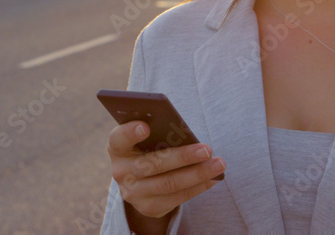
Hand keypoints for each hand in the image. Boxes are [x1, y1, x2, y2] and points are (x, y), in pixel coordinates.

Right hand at [107, 120, 225, 219]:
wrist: (140, 181)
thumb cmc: (148, 149)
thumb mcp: (145, 140)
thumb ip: (157, 133)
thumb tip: (186, 134)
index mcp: (117, 147)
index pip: (119, 138)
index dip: (130, 132)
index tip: (145, 126)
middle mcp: (120, 172)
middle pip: (153, 164)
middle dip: (183, 157)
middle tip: (207, 149)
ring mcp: (133, 193)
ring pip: (169, 183)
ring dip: (197, 174)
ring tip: (218, 165)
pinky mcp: (149, 207)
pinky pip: (177, 198)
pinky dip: (198, 187)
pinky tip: (213, 178)